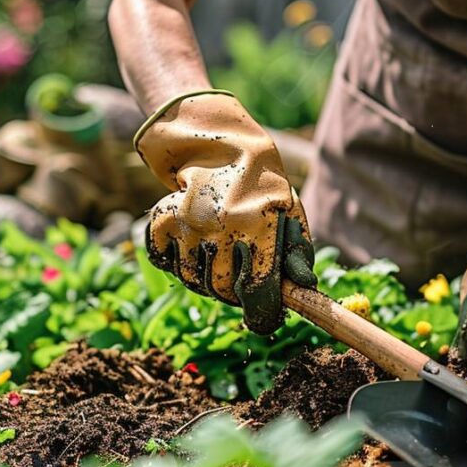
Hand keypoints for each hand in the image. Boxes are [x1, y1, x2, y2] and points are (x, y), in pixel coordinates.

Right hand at [136, 91, 316, 333]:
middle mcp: (221, 224)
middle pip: (224, 289)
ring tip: (220, 261)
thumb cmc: (262, 186)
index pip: (258, 287)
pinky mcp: (163, 220)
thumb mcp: (289, 211)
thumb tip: (304, 287)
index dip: (263, 313)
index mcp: (257, 223)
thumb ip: (297, 251)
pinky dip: (177, 264)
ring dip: (206, 280)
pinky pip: (165, 262)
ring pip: (193, 280)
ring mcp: (188, 222)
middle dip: (235, 294)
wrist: (221, 146)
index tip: (265, 321)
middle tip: (242, 283)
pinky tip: (193, 249)